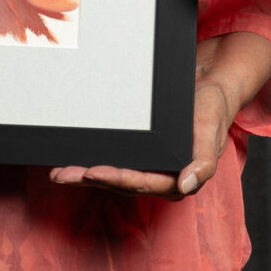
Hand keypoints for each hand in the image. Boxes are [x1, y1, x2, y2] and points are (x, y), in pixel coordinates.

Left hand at [48, 31, 270, 199]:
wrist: (208, 85)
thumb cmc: (212, 108)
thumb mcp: (211, 131)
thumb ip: (203, 162)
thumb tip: (186, 186)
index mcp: (179, 180)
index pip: (142, 183)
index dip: (116, 179)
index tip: (92, 171)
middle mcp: (161, 178)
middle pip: (121, 183)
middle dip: (91, 180)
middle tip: (63, 174)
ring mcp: (148, 167)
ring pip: (113, 176)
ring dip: (85, 175)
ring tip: (59, 172)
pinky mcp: (139, 155)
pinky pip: (113, 161)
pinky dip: (92, 161)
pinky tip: (72, 161)